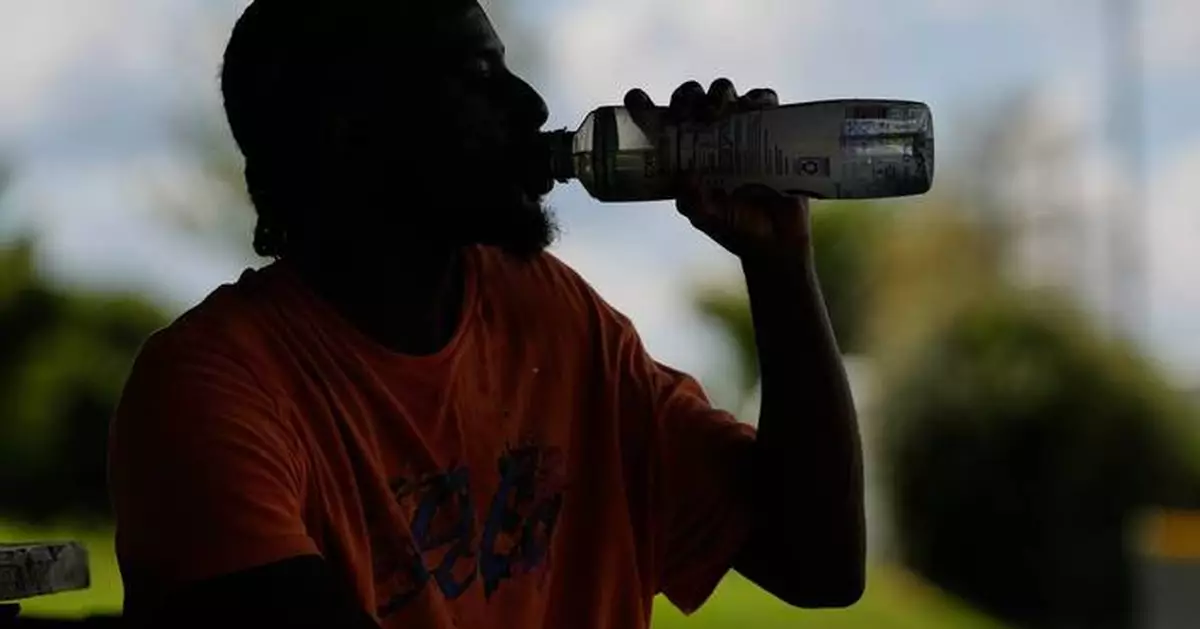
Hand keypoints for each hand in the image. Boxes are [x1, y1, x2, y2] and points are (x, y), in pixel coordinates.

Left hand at [624, 79, 811, 263]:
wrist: (778, 238)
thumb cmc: (736, 227)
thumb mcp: (707, 218)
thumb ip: (694, 203)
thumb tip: (687, 178)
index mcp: (685, 153)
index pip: (659, 122)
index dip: (643, 106)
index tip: (635, 100)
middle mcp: (709, 135)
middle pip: (692, 99)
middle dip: (685, 98)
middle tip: (686, 115)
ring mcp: (739, 128)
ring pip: (724, 93)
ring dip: (717, 93)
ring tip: (715, 112)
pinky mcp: (770, 127)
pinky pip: (764, 101)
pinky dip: (758, 98)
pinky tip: (751, 106)